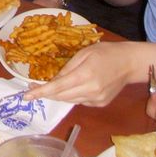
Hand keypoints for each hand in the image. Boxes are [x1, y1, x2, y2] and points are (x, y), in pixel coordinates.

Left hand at [24, 41, 139, 105]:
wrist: (129, 63)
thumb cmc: (105, 52)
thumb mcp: (84, 53)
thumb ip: (67, 68)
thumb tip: (53, 80)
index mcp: (85, 75)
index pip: (57, 87)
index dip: (40, 92)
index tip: (26, 95)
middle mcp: (91, 90)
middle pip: (61, 96)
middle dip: (46, 93)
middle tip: (33, 88)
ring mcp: (96, 99)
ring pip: (69, 101)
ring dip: (57, 95)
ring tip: (49, 87)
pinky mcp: (100, 103)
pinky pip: (79, 101)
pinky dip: (71, 95)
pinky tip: (73, 87)